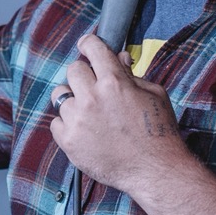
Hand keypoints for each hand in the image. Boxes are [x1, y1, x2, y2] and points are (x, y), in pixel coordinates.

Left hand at [50, 34, 189, 194]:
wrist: (155, 171)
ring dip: (74, 101)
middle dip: (83, 75)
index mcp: (114, 82)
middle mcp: (92, 98)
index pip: (93, 49)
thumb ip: (132, 75)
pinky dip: (67, 124)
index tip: (86, 44)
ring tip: (89, 113)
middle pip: (73, 70)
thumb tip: (119, 59)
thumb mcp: (154, 94)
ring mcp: (78, 120)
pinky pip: (56, 122)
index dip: (89, 43)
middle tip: (93, 86)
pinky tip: (83, 130)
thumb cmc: (159, 132)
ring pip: (61, 96)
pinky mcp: (69, 141)